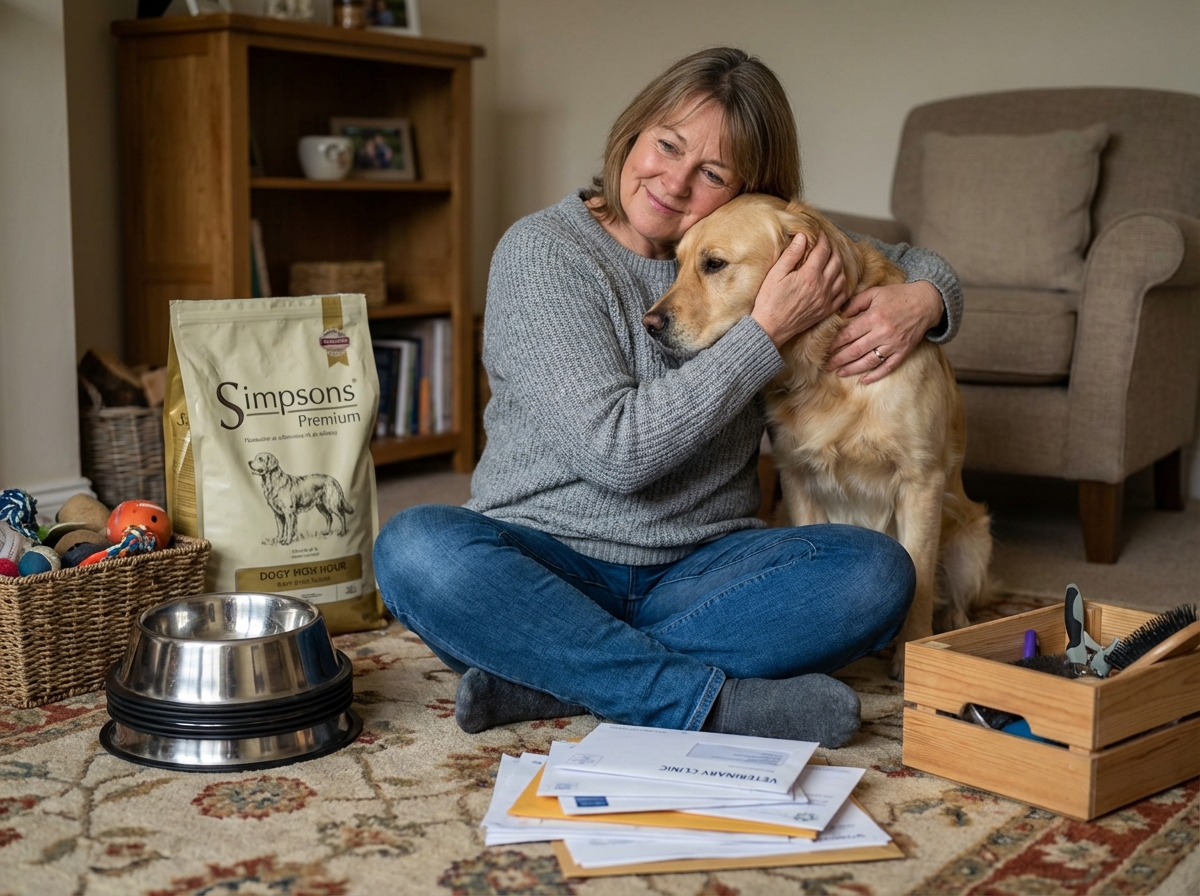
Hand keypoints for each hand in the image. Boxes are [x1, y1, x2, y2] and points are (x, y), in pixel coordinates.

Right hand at [751, 232, 846, 347]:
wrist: (771, 327)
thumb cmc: (769, 301)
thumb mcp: (775, 274)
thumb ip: (791, 255)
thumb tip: (802, 237)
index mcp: (809, 276)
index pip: (823, 250)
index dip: (823, 239)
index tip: (820, 234)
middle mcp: (822, 287)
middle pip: (836, 261)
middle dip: (833, 248)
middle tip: (826, 243)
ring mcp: (826, 300)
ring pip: (842, 276)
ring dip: (839, 264)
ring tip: (832, 258)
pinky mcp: (826, 310)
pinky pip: (843, 294)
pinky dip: (843, 283)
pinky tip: (837, 278)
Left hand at [825, 280, 944, 383]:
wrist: (926, 302)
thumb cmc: (897, 296)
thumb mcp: (874, 293)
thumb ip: (855, 303)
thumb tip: (838, 316)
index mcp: (874, 317)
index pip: (848, 334)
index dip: (834, 343)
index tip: (824, 349)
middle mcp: (883, 332)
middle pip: (855, 351)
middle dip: (838, 359)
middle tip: (826, 365)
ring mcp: (894, 344)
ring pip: (869, 361)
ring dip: (852, 369)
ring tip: (839, 373)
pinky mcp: (903, 352)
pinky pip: (888, 367)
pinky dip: (875, 376)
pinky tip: (864, 381)